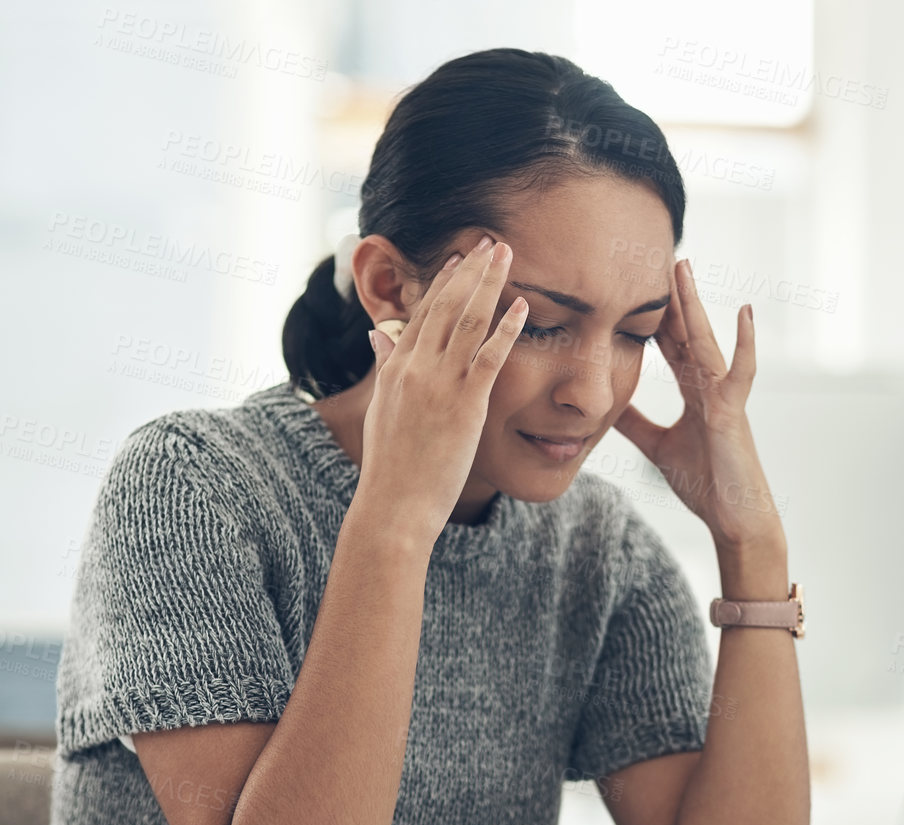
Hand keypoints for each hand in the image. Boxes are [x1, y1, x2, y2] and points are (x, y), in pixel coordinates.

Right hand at [355, 236, 528, 543]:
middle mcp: (415, 368)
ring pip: (467, 320)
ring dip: (490, 283)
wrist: (393, 504)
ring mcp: (439, 384)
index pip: (422, 313)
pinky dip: (507, 327)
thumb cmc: (391, 467)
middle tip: (491, 241)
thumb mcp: (381, 409)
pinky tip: (524, 305)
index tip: (461, 258)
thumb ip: (385, 368)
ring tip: (507, 255)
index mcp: (396, 368)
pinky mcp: (465, 404)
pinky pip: (490, 356)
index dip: (444, 282)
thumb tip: (380, 336)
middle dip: (471, 270)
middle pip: (446, 305)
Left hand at [613, 259, 782, 550]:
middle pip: (686, 332)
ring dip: (695, 304)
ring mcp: (724, 395)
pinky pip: (740, 372)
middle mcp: (710, 386)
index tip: (634, 283)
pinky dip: (745, 344)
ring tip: (684, 267)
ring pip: (705, 340)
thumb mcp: (657, 446)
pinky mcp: (734, 412)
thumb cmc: (706, 483)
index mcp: (694, 392)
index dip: (653, 315)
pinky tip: (746, 313)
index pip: (670, 344)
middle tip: (655, 255)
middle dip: (671, 296)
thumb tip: (605, 404)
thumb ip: (636, 422)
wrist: (732, 517)